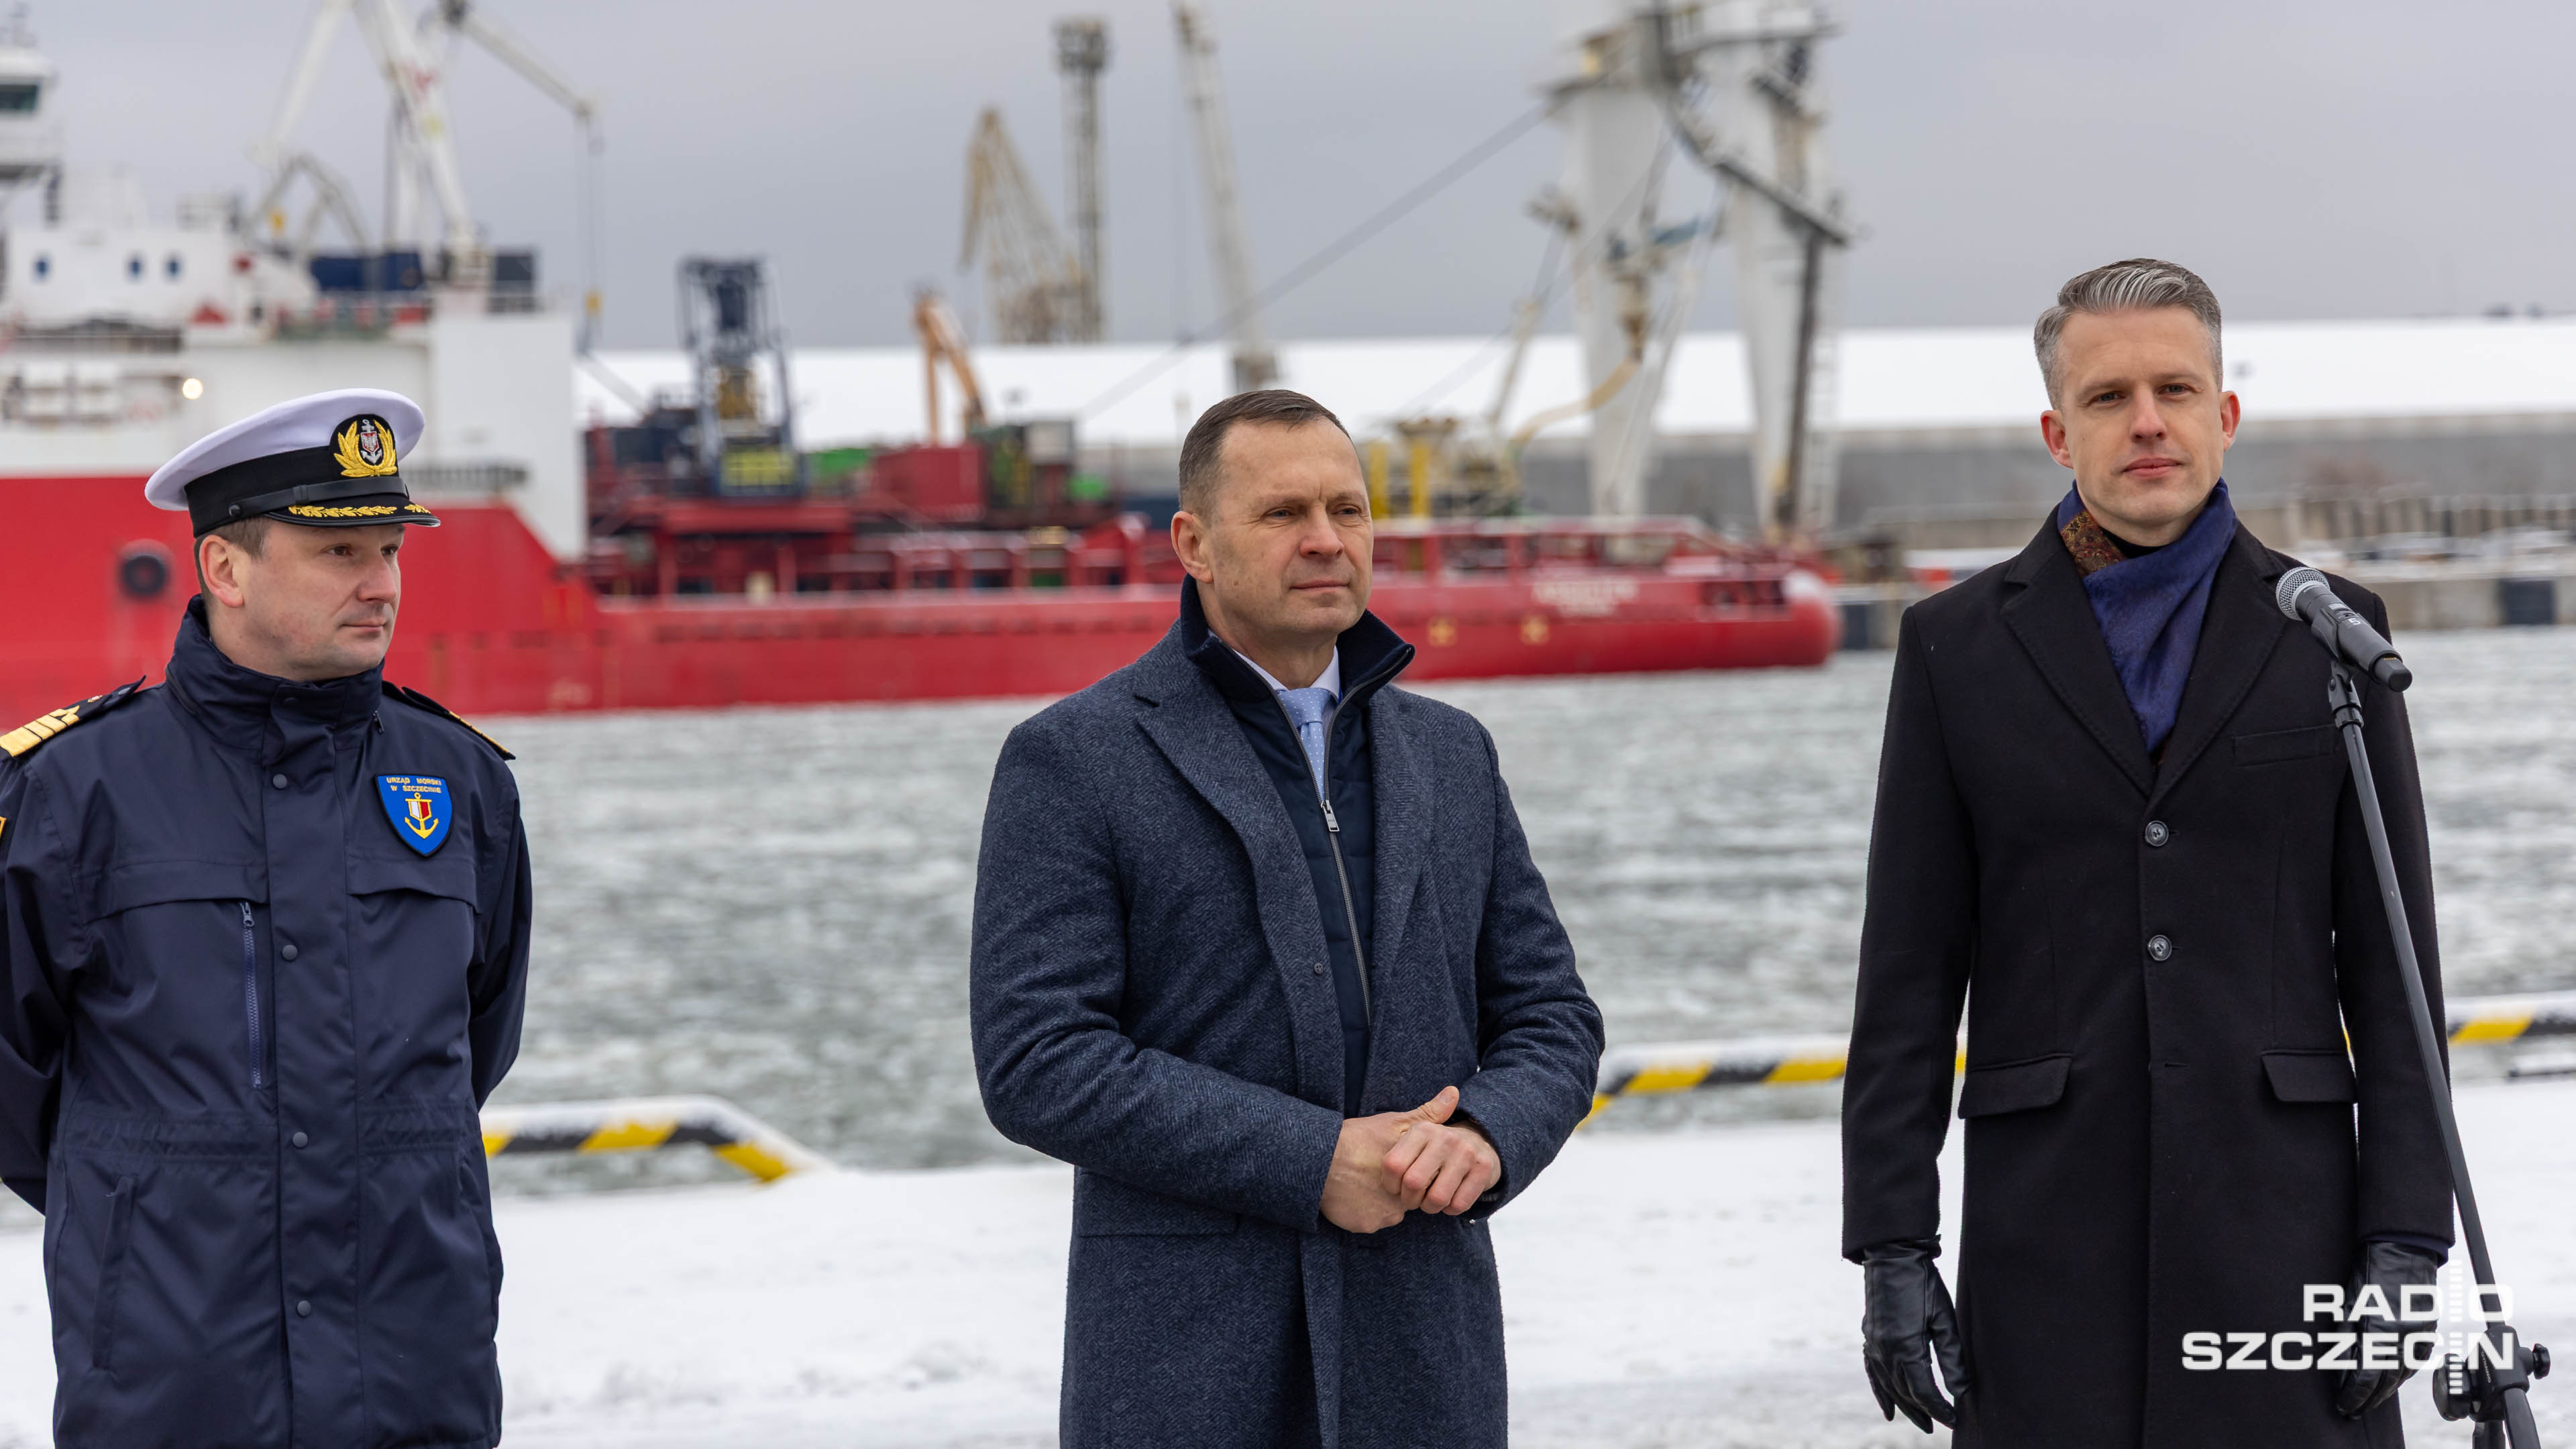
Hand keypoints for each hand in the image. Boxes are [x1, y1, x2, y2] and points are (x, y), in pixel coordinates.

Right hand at [1319, 1088, 1464, 1233]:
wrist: (1317, 1160)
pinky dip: (1360, 1212)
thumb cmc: (1356, 1139)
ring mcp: (1382, 1216)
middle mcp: (1402, 1202)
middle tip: (1371, 1173)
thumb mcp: (1393, 1123)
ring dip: (1377, 1202)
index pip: (1419, 1183)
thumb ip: (1426, 1114)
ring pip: (1386, 1213)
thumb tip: (1453, 1094)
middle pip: (1404, 1201)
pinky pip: (1367, 1221)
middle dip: (1394, 1191)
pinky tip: (1350, 1195)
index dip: (1407, 1175)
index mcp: (1412, 1176)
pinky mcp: (1363, 1225)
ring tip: (1359, 1182)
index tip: (1389, 1165)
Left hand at [1382, 1087, 1500, 1214]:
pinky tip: (1449, 1200)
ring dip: (1430, 1207)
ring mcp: (1466, 1152)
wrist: (1481, 1143)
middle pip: (1413, 1183)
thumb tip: (1411, 1111)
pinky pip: (1458, 1204)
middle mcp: (1445, 1138)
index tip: (1397, 1188)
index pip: (1393, 1165)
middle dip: (1410, 1200)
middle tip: (1414, 1199)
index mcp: (1422, 1130)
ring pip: (1437, 1198)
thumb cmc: (1437, 1147)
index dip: (1391, 1185)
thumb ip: (1400, 1138)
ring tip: (1430, 1201)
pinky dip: (1450, 1209)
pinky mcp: (1484, 1168)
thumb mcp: (1418, 1137)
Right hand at [1861, 1241, 1969, 1432]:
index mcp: (1906, 1348)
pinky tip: (1887, 1409)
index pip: (1924, 1392)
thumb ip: (1952, 1358)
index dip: (1940, 1410)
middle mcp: (1885, 1351)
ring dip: (1904, 1407)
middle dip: (1923, 1412)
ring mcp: (1874, 1345)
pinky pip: (1873, 1373)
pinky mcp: (1870, 1337)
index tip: (1954, 1420)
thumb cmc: (1923, 1284)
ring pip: (1888, 1386)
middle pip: (1905, 1393)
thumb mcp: (1945, 1319)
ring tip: (1919, 1422)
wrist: (1892, 1255)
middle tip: (1939, 1427)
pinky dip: (1880, 1393)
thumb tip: (1961, 1391)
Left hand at [2336, 1241, 2444, 1416]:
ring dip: (2386, 1390)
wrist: (2402, 1250)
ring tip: (2370, 1400)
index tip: (2344, 1407)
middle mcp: (2402, 1340)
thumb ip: (2345, 1339)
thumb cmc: (2368, 1273)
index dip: (2354, 1396)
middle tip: (2354, 1411)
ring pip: (2402, 1374)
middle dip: (2369, 1400)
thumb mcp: (2347, 1305)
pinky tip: (2392, 1380)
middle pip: (2385, 1382)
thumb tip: (2340, 1367)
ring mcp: (2418, 1337)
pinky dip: (2402, 1374)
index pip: (2365, 1378)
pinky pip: (2415, 1362)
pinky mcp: (2427, 1331)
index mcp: (2378, 1334)